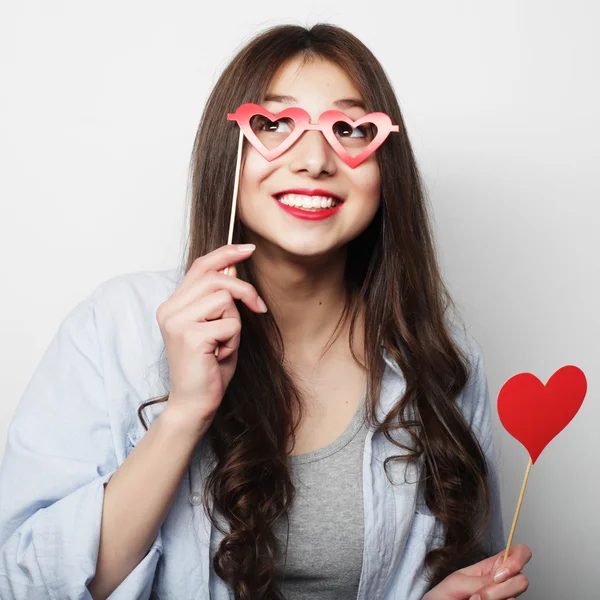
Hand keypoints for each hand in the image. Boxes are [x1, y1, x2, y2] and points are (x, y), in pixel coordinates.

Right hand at [156, 244, 266, 428]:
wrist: (195, 404)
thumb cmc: (208, 367)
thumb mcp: (216, 327)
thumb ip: (219, 299)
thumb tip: (231, 269)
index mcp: (173, 305)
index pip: (199, 266)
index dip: (225, 254)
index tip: (247, 248)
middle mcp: (170, 309)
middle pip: (216, 278)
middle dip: (244, 290)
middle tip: (259, 308)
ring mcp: (177, 321)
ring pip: (224, 298)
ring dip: (235, 323)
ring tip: (223, 344)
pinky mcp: (191, 336)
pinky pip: (230, 324)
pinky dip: (234, 341)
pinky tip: (220, 355)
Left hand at [422, 544, 531, 599]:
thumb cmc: (443, 598)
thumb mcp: (457, 583)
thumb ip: (480, 579)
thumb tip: (501, 574)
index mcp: (490, 568)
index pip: (517, 552)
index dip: (517, 559)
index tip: (500, 575)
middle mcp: (502, 584)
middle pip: (522, 580)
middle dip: (500, 589)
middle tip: (477, 596)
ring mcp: (503, 599)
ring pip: (514, 599)